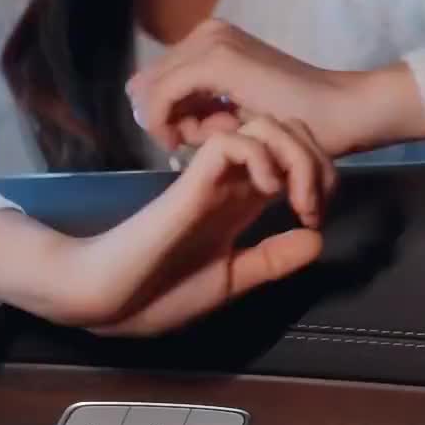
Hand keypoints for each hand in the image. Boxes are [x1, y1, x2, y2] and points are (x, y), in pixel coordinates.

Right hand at [0, 116, 334, 338]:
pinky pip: (232, 142)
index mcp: (239, 203)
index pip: (289, 161)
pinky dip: (260, 156)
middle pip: (284, 132)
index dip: (316, 175)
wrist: (107, 298)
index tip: (317, 215)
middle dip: (314, 157)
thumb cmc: (157, 295)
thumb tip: (317, 238)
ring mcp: (210, 178)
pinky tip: (268, 189)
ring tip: (295, 195)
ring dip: (293, 152)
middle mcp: (229, 182)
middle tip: (315, 200)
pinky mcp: (191, 181)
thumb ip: (271, 260)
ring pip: (263, 125)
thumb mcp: (231, 280)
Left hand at [125, 19, 424, 159]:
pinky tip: (195, 142)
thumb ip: (195, 108)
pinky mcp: (215, 60)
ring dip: (174, 122)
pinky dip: (167, 124)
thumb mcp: (232, 111)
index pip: (153, 79)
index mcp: (210, 40)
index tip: (187, 139)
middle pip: (146, 84)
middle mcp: (206, 31)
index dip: (161, 115)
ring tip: (219, 134)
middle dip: (165, 118)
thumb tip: (152, 110)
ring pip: (151, 91)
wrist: (340, 111)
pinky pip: (161, 97)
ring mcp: (210, 40)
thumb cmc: (296, 118)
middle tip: (207, 137)